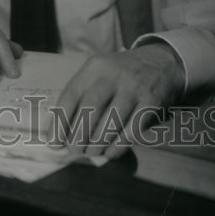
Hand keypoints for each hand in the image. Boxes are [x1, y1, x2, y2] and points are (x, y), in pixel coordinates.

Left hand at [54, 43, 184, 158]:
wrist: (161, 62)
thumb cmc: (121, 73)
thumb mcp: (100, 72)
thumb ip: (83, 95)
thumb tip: (63, 130)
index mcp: (94, 67)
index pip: (71, 95)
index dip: (60, 121)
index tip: (53, 142)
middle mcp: (113, 75)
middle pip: (90, 108)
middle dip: (79, 134)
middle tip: (73, 151)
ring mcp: (134, 88)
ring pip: (112, 121)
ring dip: (98, 142)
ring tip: (91, 153)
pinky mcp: (151, 102)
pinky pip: (132, 129)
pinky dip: (119, 145)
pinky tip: (110, 153)